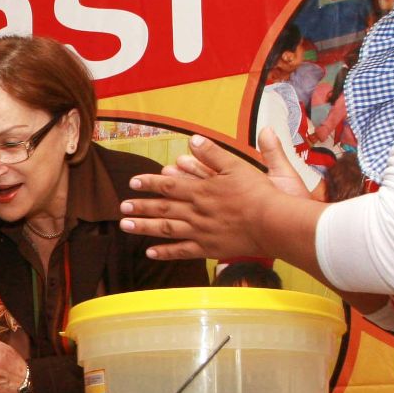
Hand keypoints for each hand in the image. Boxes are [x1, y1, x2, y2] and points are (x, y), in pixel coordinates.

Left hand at [117, 130, 304, 261]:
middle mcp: (196, 211)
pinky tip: (149, 253)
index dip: (150, 183)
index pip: (169, 186)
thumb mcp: (237, 165)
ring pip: (166, 229)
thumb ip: (213, 153)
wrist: (273, 223)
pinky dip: (165, 252)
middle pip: (162, 208)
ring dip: (143, 227)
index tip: (133, 182)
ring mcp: (200, 232)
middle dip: (140, 206)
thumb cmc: (258, 193)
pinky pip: (182, 251)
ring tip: (125, 225)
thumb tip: (193, 139)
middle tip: (121, 206)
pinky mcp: (208, 249)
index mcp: (201, 190)